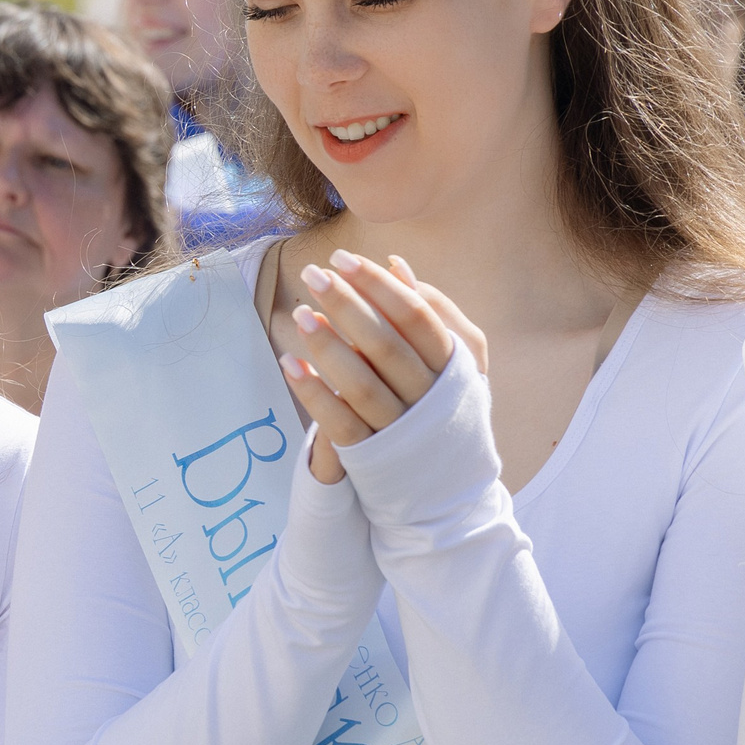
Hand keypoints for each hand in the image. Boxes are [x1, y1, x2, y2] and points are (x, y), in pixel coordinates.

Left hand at [278, 249, 485, 482]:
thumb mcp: (456, 359)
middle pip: (385, 344)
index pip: (415, 316)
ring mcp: (402, 431)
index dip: (377, 285)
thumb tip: (396, 263)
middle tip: (313, 274)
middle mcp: (431, 399)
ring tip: (298, 314)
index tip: (342, 258)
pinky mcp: (374, 458)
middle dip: (347, 305)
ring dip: (327, 347)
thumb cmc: (447, 404)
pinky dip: (313, 393)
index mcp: (454, 367)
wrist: (452, 487)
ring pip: (361, 385)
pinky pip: (339, 424)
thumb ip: (432, 311)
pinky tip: (288, 362)